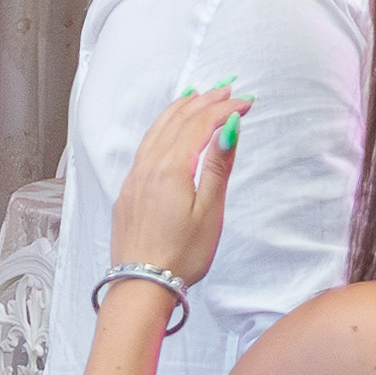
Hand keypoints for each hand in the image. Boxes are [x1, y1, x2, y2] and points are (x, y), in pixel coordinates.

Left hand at [105, 87, 249, 289]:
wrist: (142, 285)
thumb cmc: (181, 255)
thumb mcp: (209, 211)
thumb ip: (218, 166)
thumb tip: (228, 128)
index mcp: (171, 168)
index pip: (201, 124)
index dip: (225, 109)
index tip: (247, 102)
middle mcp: (148, 167)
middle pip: (178, 120)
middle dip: (205, 101)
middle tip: (227, 89)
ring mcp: (134, 178)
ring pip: (157, 130)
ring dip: (180, 109)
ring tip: (197, 94)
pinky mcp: (128, 191)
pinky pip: (145, 146)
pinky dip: (161, 127)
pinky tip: (167, 129)